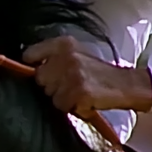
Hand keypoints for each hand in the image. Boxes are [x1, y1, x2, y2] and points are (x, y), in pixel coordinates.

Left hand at [22, 36, 151, 116]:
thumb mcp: (76, 54)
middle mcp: (67, 56)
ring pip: (50, 95)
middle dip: (51, 86)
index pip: (30, 54)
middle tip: (69, 85)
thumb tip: (28, 65)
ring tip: (78, 92)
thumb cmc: (98, 72)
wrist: (124, 84)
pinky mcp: (79, 92)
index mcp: (64, 44)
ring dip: (62, 98)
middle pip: (39, 78)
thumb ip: (53, 56)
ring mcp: (73, 75)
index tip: (43, 72)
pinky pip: (62, 106)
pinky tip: (84, 100)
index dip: (33, 65)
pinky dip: (72, 107)